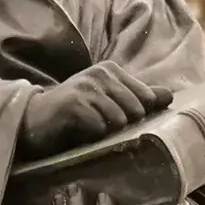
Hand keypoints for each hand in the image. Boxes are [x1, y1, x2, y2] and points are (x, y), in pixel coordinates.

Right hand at [18, 62, 172, 160]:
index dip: (136, 115)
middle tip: (100, 124)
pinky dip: (91, 135)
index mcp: (111, 69)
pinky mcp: (74, 103)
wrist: (35, 120)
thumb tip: (169, 96)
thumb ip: (139, 98)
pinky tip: (78, 130)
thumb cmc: (75, 112)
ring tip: (88, 126)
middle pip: (136, 110)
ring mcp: (86, 86)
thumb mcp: (108, 101)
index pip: (147, 98)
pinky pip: (100, 127)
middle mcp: (100, 72)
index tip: (115, 118)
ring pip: (119, 119)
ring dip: (105, 131)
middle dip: (122, 124)